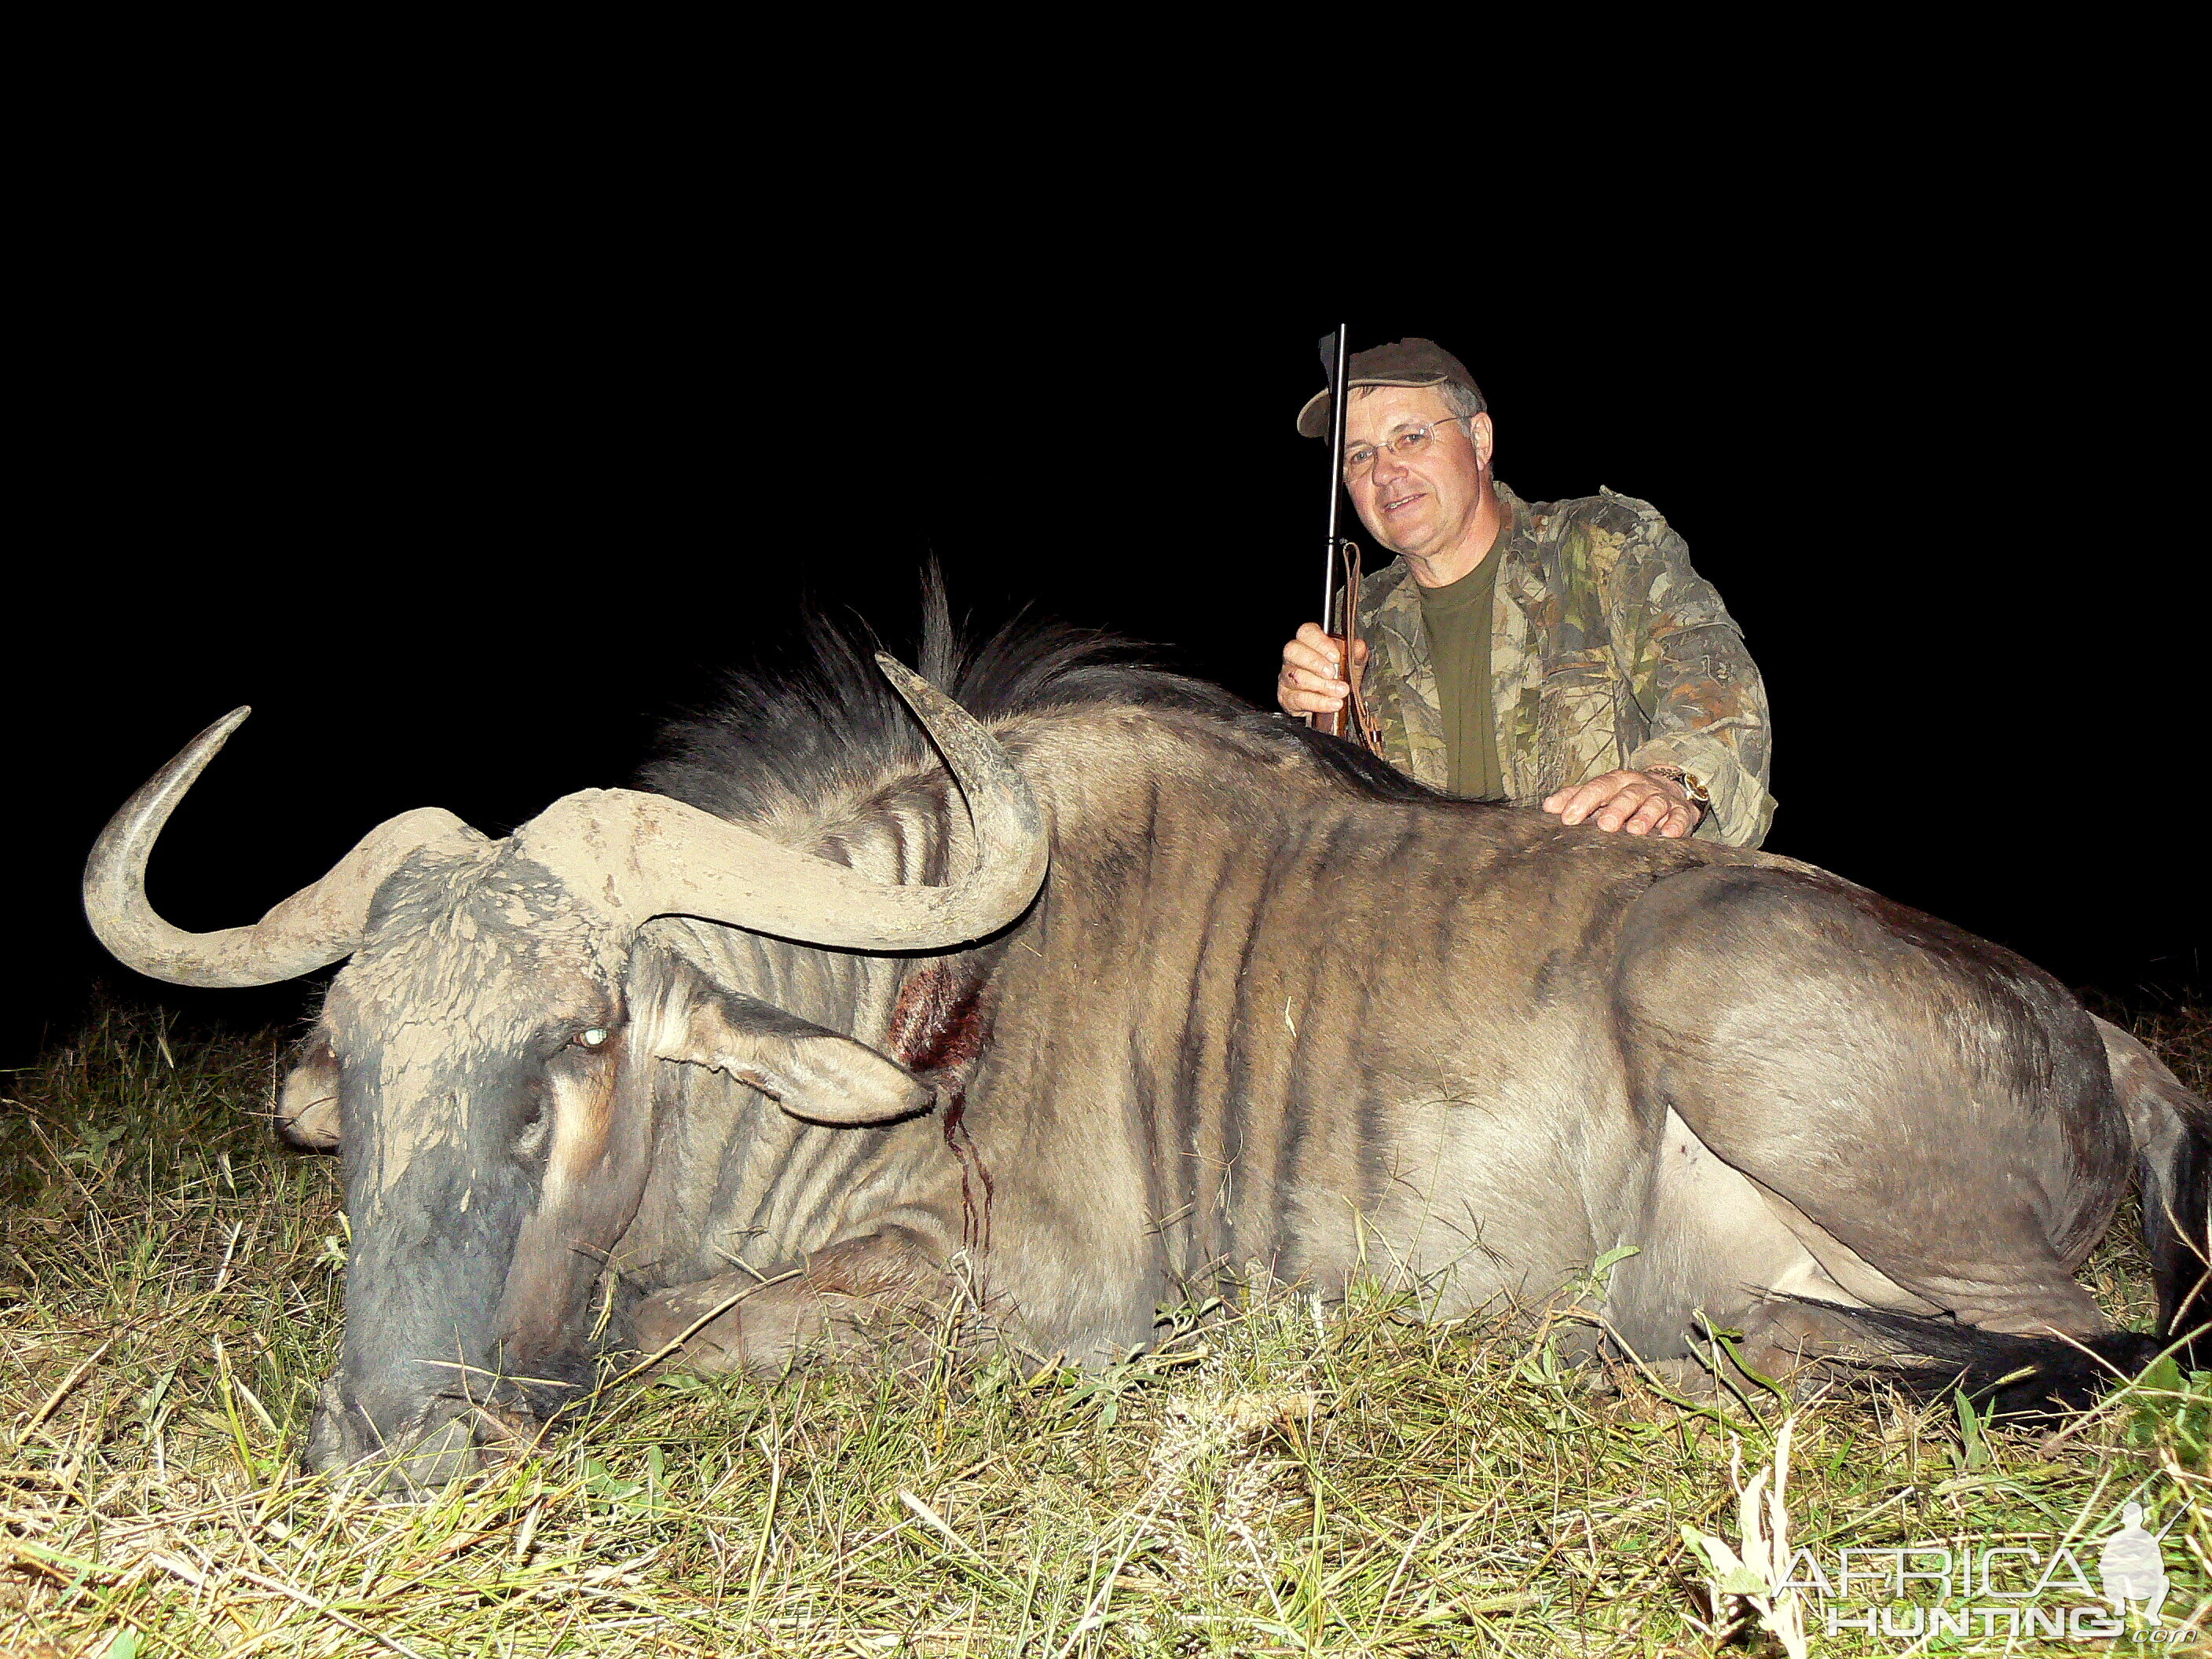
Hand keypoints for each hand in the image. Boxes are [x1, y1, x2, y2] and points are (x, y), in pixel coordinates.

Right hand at [1277, 622, 1369, 715]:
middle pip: (1293, 651)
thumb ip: (1355, 654)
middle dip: (1315, 662)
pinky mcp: (1287, 698)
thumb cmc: (1338, 679)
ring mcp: (1286, 677)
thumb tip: (1358, 646)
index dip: (1320, 642)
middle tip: (1333, 674)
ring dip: (1321, 685)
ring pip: (1296, 677)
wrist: (1332, 708)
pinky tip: (1332, 703)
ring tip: (1340, 691)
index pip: (1307, 632)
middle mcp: (1294, 657)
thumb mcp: (1351, 664)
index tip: (1335, 656)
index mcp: (1308, 642)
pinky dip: (1318, 702)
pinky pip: (1298, 699)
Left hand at [1542, 769, 1702, 837]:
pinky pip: (1680, 817)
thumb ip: (1575, 798)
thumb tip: (1547, 807)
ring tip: (1635, 831)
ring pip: (1654, 804)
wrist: (1669, 789)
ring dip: (1645, 817)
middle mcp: (1639, 787)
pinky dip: (1675, 825)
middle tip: (1605, 826)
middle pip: (1627, 795)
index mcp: (1617, 781)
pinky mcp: (1682, 812)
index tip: (1568, 818)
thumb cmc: (1626, 795)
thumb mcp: (1602, 793)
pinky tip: (1669, 835)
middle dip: (1616, 810)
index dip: (1583, 801)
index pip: (1598, 787)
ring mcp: (1662, 798)